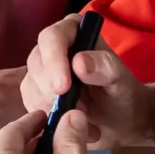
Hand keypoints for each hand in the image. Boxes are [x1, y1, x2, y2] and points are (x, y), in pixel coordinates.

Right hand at [18, 13, 154, 150]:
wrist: (120, 121)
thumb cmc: (124, 95)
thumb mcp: (122, 82)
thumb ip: (106, 68)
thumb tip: (79, 62)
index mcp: (75, 32)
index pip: (52, 38)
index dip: (54, 60)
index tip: (63, 88)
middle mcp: (53, 47)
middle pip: (37, 62)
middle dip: (52, 89)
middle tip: (79, 110)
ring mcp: (41, 70)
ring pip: (30, 85)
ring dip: (52, 105)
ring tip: (82, 116)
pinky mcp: (35, 92)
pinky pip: (30, 103)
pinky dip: (48, 116)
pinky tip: (70, 121)